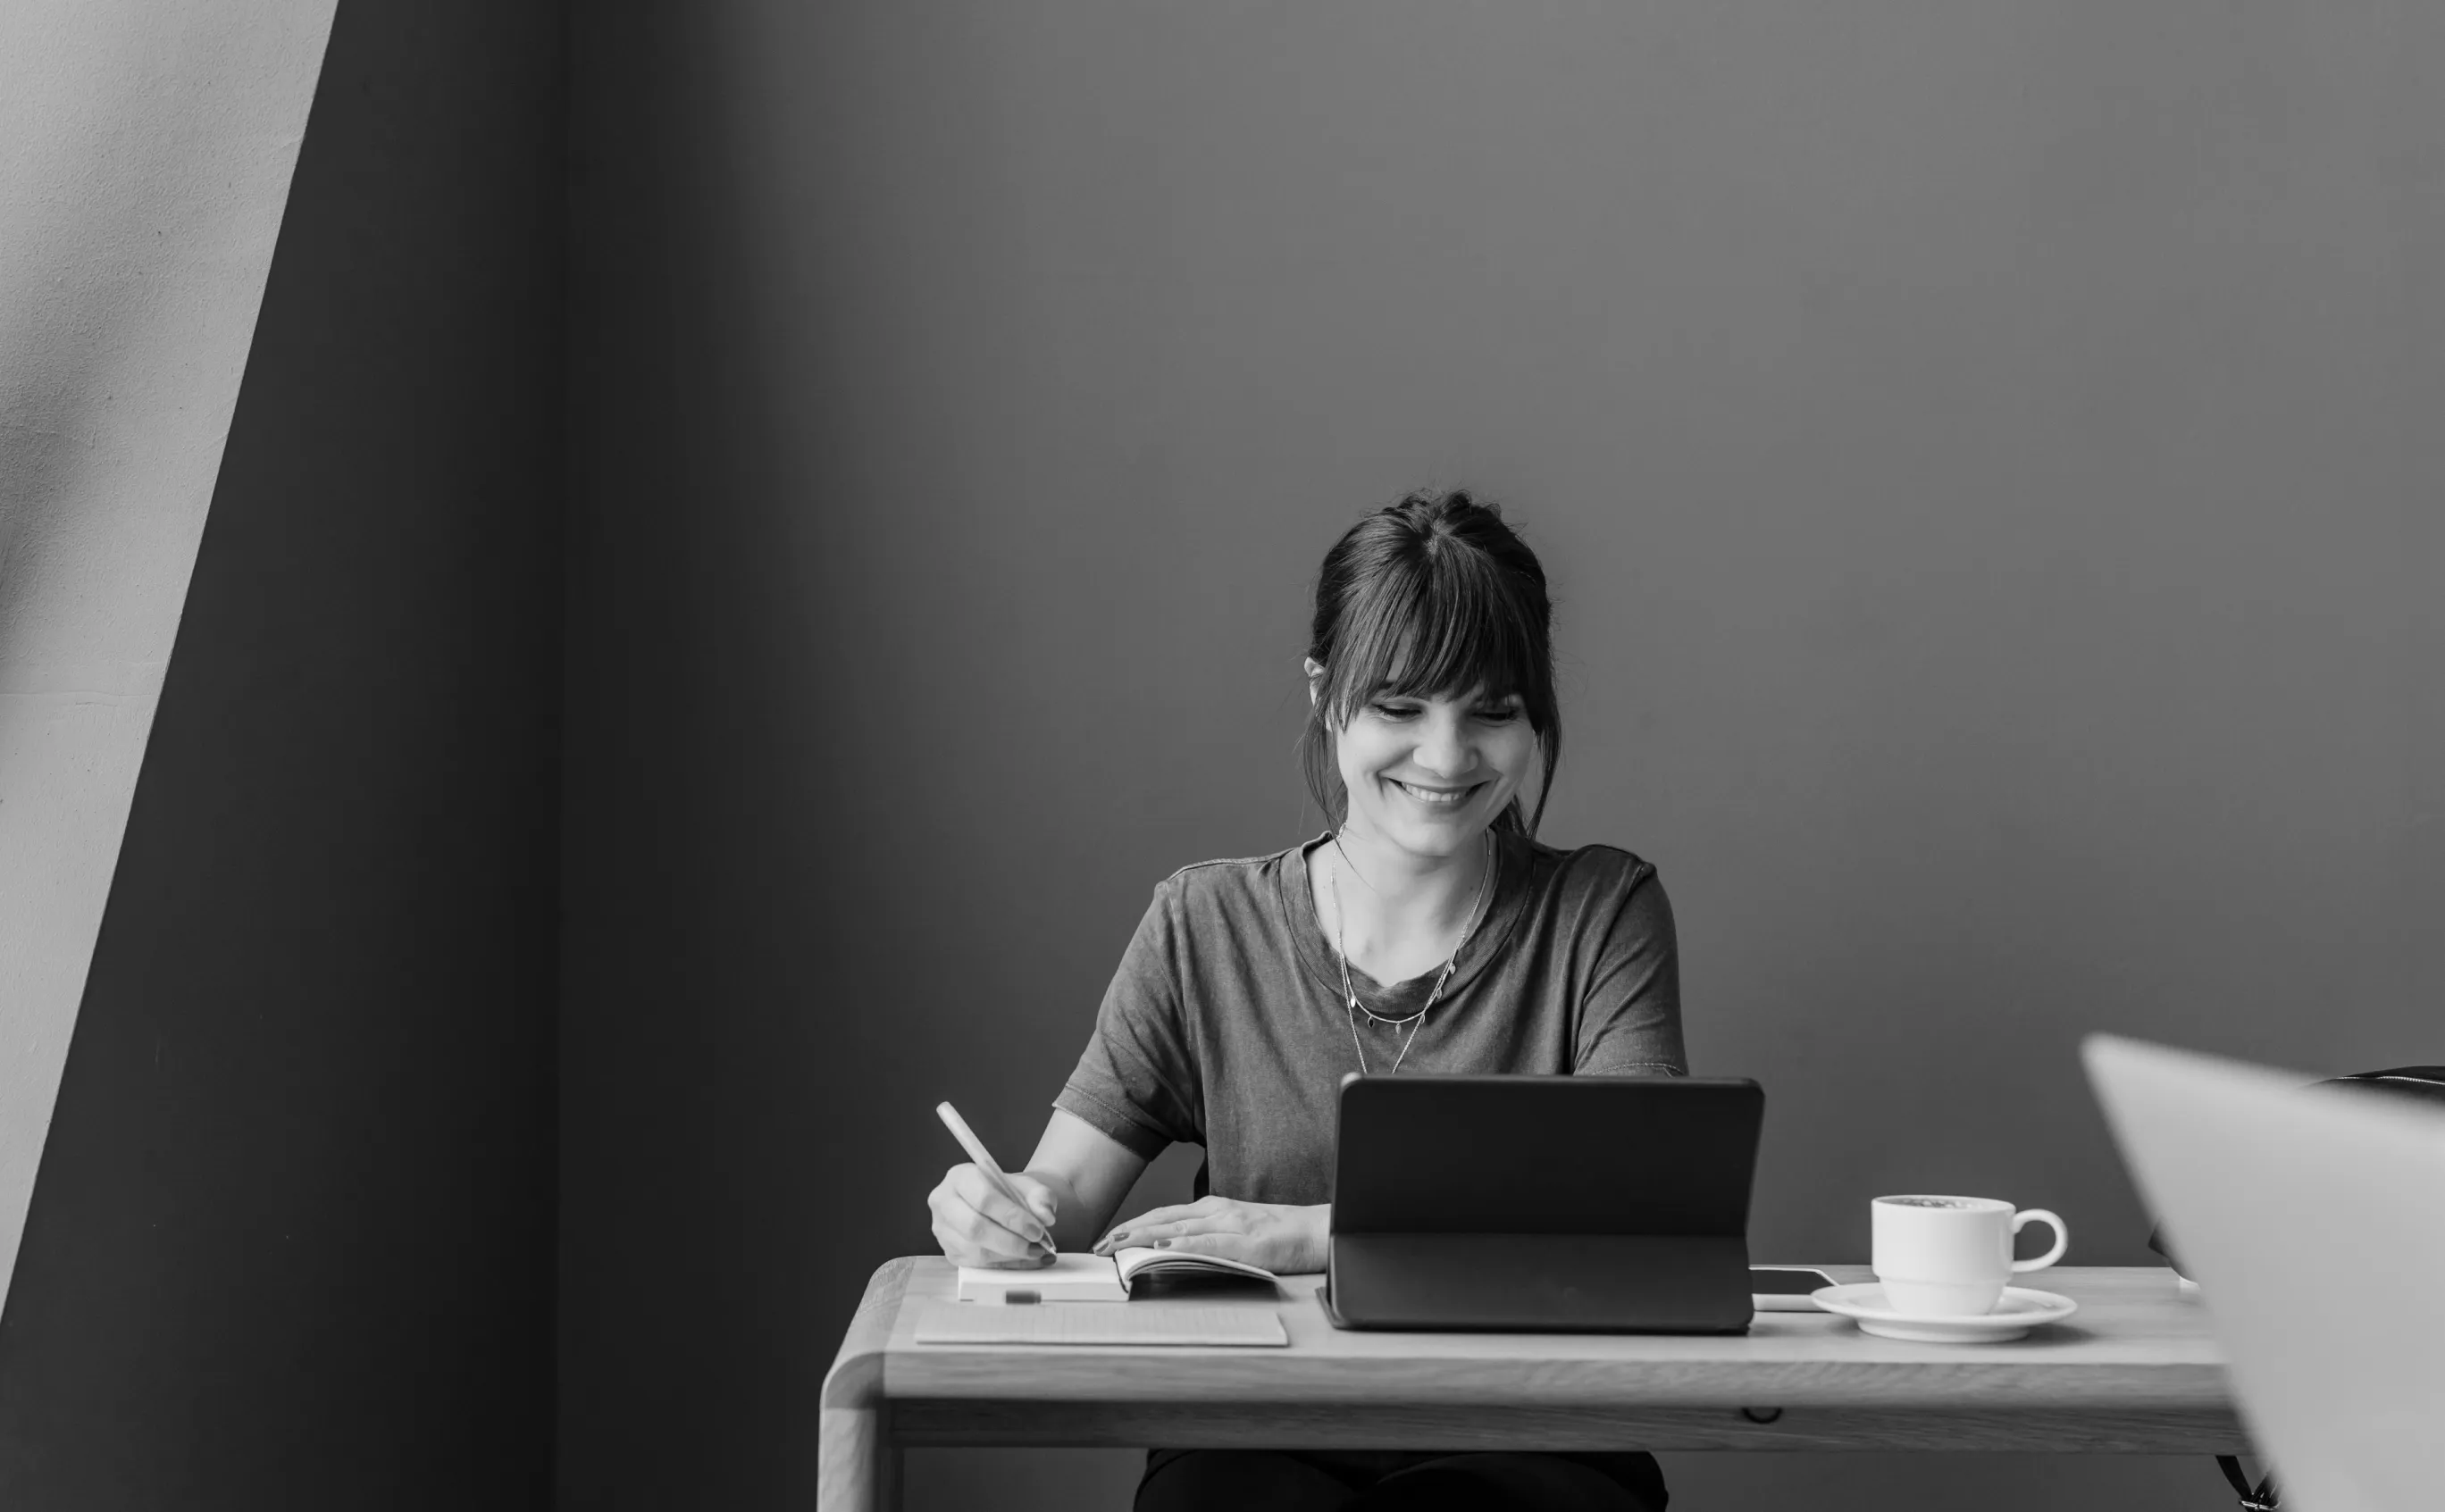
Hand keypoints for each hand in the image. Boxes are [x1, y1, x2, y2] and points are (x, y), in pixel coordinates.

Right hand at [928, 1163, 1057, 1268]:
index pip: (983, 1198)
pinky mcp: (950, 1252)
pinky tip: (1024, 1259)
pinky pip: (977, 1265)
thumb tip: (1045, 1217)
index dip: (1012, 1217)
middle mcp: (944, 1202)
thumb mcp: (1028, 1186)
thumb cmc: (1010, 1192)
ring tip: (1035, 1251)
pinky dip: (1006, 1265)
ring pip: (976, 1251)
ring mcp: (943, 1230)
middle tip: (1036, 1244)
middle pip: (974, 1228)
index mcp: (960, 1177)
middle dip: (1010, 1241)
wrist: (1001, 1202)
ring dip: (1010, 1256)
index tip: (1036, 1228)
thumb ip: (1040, 1196)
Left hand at [1093, 1196, 1328, 1273]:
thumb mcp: (1238, 1230)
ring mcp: (1232, 1224)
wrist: (1318, 1231)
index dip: (1133, 1224)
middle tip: (1099, 1245)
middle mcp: (1218, 1211)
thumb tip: (1174, 1250)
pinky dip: (1184, 1244)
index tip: (1108, 1237)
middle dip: (1127, 1231)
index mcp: (1214, 1208)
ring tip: (1116, 1246)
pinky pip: (1210, 1243)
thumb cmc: (1281, 1235)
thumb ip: (1209, 1236)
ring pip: (1178, 1228)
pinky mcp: (1247, 1242)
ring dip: (1143, 1237)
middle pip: (1163, 1219)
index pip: (1164, 1215)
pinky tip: (1163, 1248)